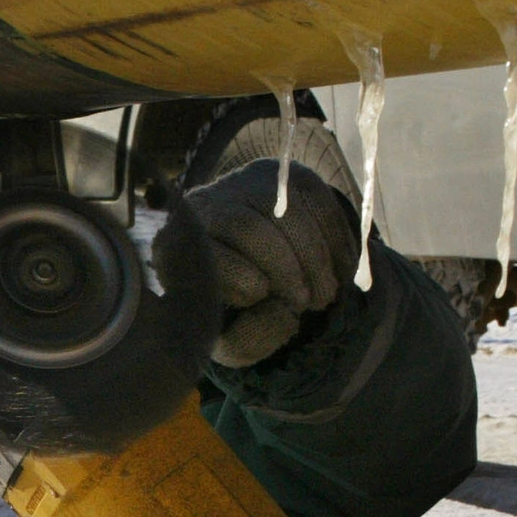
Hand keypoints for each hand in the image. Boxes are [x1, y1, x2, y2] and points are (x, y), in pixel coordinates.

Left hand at [184, 160, 359, 368]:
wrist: (250, 263)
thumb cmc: (233, 308)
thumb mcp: (229, 339)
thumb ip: (245, 342)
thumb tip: (284, 316)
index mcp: (175, 247)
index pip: (207, 252)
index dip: (243, 280)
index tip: (267, 300)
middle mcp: (204, 206)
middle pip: (248, 227)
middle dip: (288, 270)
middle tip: (310, 303)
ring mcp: (244, 185)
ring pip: (286, 211)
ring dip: (315, 258)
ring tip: (326, 294)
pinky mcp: (282, 174)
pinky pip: (315, 200)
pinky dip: (334, 238)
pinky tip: (340, 269)